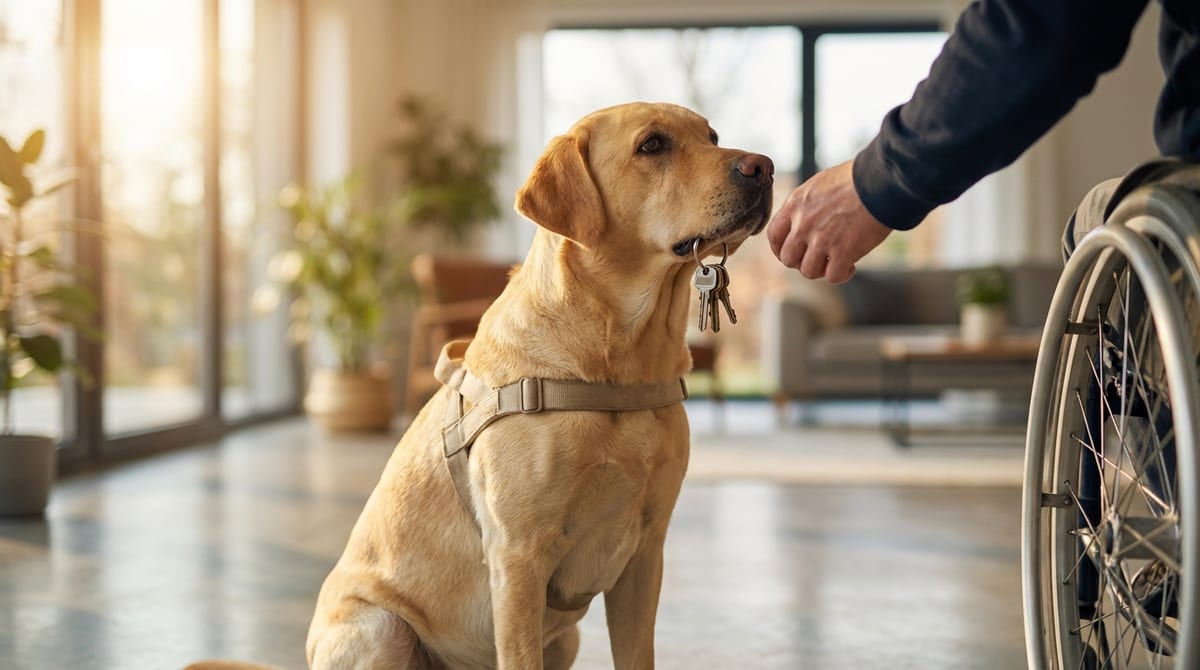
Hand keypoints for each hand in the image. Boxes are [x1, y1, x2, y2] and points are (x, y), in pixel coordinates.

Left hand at [766, 160, 892, 283]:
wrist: (880, 181)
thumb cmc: (856, 178)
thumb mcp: (819, 185)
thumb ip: (806, 205)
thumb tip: (803, 220)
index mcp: (795, 205)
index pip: (774, 235)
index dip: (780, 249)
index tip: (794, 252)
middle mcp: (803, 224)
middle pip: (788, 258)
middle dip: (802, 262)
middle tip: (818, 257)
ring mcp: (822, 240)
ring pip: (808, 271)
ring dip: (821, 270)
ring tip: (835, 261)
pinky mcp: (843, 252)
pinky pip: (833, 276)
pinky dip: (842, 274)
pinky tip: (851, 265)